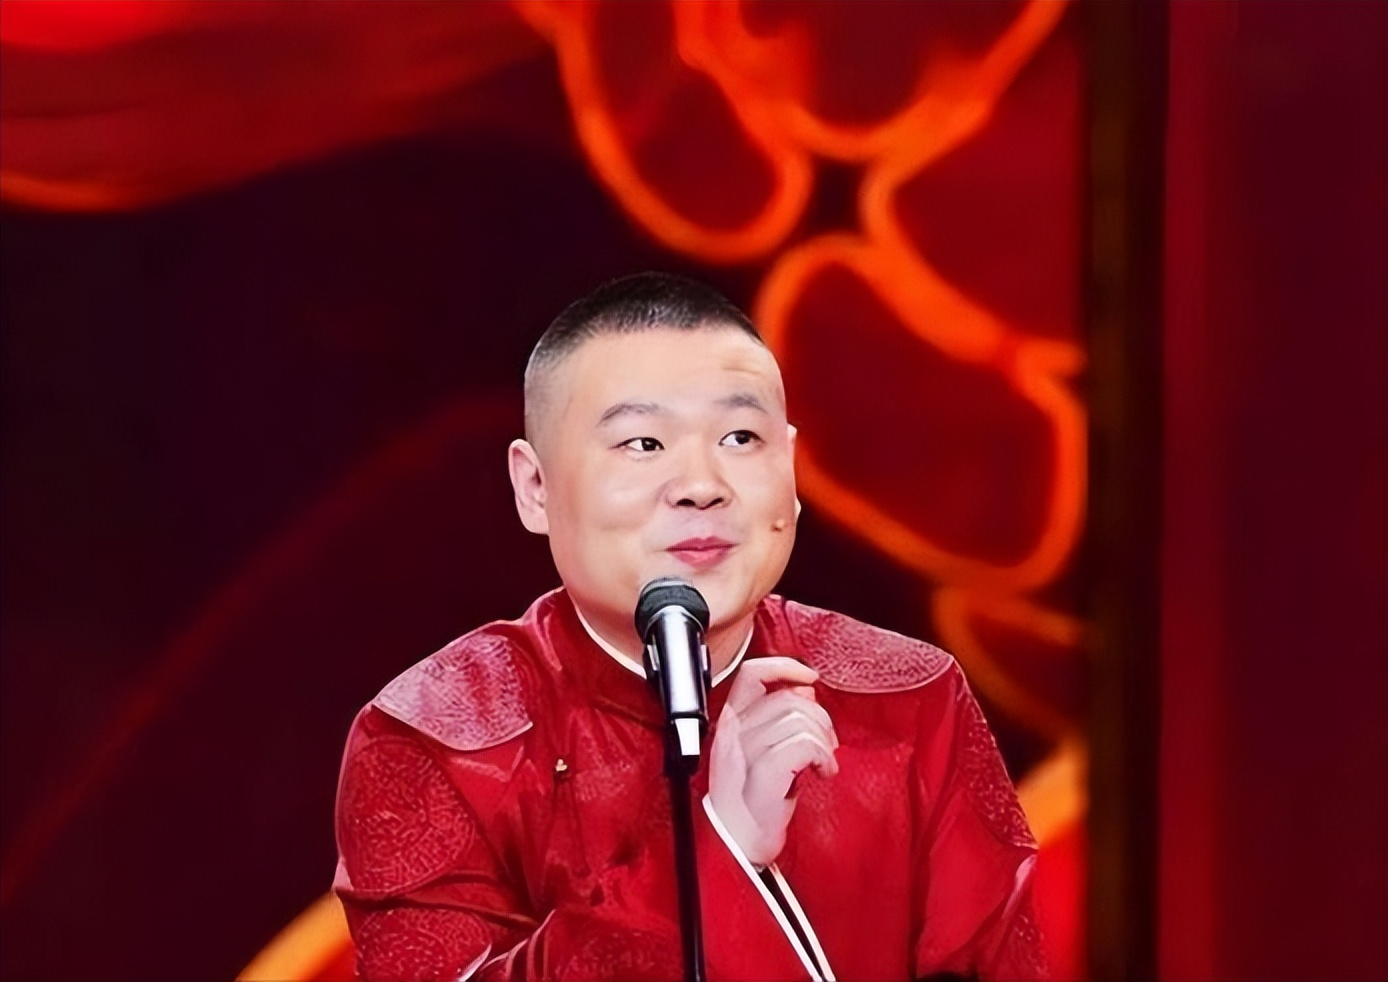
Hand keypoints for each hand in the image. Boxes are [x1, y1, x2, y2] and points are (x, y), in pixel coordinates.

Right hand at [708, 656, 839, 866]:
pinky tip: (823, 773)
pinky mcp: (764, 772)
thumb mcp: (760, 752)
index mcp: (729, 723)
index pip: (753, 673)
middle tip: (826, 743)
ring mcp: (746, 751)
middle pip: (789, 697)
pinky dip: (823, 756)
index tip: (809, 676)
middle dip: (819, 716)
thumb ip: (777, 718)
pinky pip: (805, 744)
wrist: (734, 846)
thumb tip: (805, 689)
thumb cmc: (750, 803)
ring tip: (823, 762)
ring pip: (800, 718)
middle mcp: (734, 732)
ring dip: (824, 740)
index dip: (784, 666)